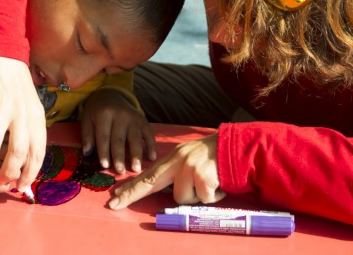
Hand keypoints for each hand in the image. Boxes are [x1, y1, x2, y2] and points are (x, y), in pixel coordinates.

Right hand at [0, 56, 45, 189]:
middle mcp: (21, 113)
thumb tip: (28, 163)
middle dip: (7, 173)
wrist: (2, 55)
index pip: (37, 152)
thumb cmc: (17, 87)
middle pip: (17, 152)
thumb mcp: (32, 107)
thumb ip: (31, 132)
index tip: (21, 185)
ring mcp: (1, 107)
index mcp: (36, 117)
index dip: (29, 173)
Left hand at [81, 89, 156, 173]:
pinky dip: (151, 146)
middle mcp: (120, 115)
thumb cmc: (97, 111)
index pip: (104, 136)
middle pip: (119, 139)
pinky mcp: (143, 120)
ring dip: (136, 154)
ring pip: (135, 138)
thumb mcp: (87, 118)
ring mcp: (133, 117)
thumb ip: (87, 135)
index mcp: (104, 114)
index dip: (104, 152)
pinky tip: (152, 157)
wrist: (110, 94)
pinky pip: (149, 133)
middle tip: (120, 171)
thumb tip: (87, 153)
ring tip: (136, 169)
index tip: (105, 166)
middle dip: (120, 157)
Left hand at [108, 134, 224, 209]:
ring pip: (181, 198)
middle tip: (114, 203)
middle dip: (131, 194)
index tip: (115, 194)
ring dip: (197, 197)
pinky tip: (218, 186)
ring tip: (209, 185)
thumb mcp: (191, 159)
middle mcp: (178, 160)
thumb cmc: (214, 159)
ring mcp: (190, 168)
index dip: (132, 185)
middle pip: (150, 182)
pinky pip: (201, 199)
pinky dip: (212, 197)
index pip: (149, 173)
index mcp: (174, 157)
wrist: (238, 148)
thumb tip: (165, 193)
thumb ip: (176, 173)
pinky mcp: (203, 177)